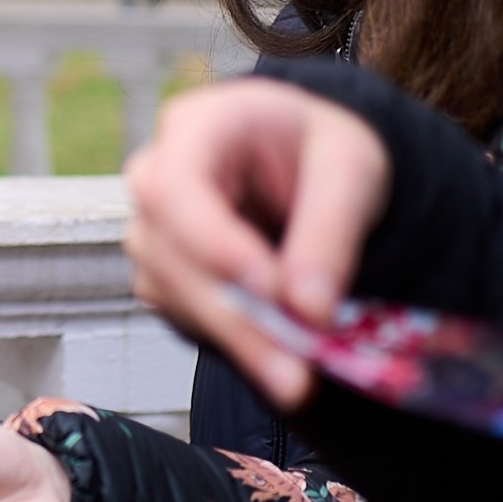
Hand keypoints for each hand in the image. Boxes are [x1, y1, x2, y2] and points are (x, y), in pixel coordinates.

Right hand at [123, 79, 390, 410]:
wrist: (309, 166)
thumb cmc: (321, 150)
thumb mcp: (349, 171)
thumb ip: (330, 233)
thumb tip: (310, 311)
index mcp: (199, 126)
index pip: (177, 186)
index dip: (213, 243)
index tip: (270, 291)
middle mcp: (157, 174)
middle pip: (168, 251)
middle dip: (231, 316)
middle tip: (293, 374)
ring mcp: (153, 226)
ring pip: (169, 291)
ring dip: (231, 339)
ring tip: (296, 375)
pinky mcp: (162, 271)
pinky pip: (180, 313)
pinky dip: (226, 339)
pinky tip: (274, 351)